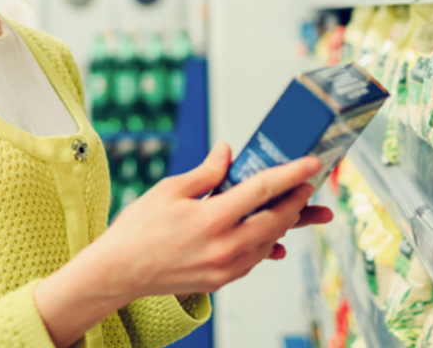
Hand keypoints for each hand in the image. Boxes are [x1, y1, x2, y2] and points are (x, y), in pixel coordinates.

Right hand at [84, 142, 326, 298]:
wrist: (120, 271)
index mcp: (213, 217)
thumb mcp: (170, 190)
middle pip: (275, 219)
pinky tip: (273, 238)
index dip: (291, 174)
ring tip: (297, 210)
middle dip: (296, 201)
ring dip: (285, 224)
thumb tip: (227, 152)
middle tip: (307, 187)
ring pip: (268, 241)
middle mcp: (225, 245)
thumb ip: (206, 172)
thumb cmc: (139, 227)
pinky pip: (254, 260)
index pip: (263, 189)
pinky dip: (266, 245)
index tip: (311, 164)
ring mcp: (225, 267)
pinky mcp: (221, 280)